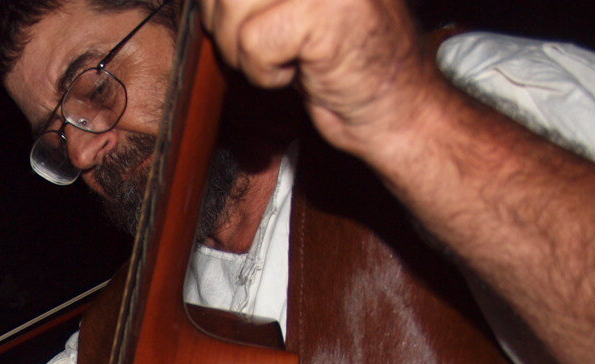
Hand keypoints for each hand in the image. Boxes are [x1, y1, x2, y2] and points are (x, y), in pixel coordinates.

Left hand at [198, 0, 439, 153]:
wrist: (392, 104)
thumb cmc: (337, 56)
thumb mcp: (285, 6)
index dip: (220, 4)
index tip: (250, 26)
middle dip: (229, 26)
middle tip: (272, 45)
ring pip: (232, 9)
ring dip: (247, 50)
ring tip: (288, 56)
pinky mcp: (324, 10)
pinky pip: (252, 44)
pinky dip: (265, 72)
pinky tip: (299, 71)